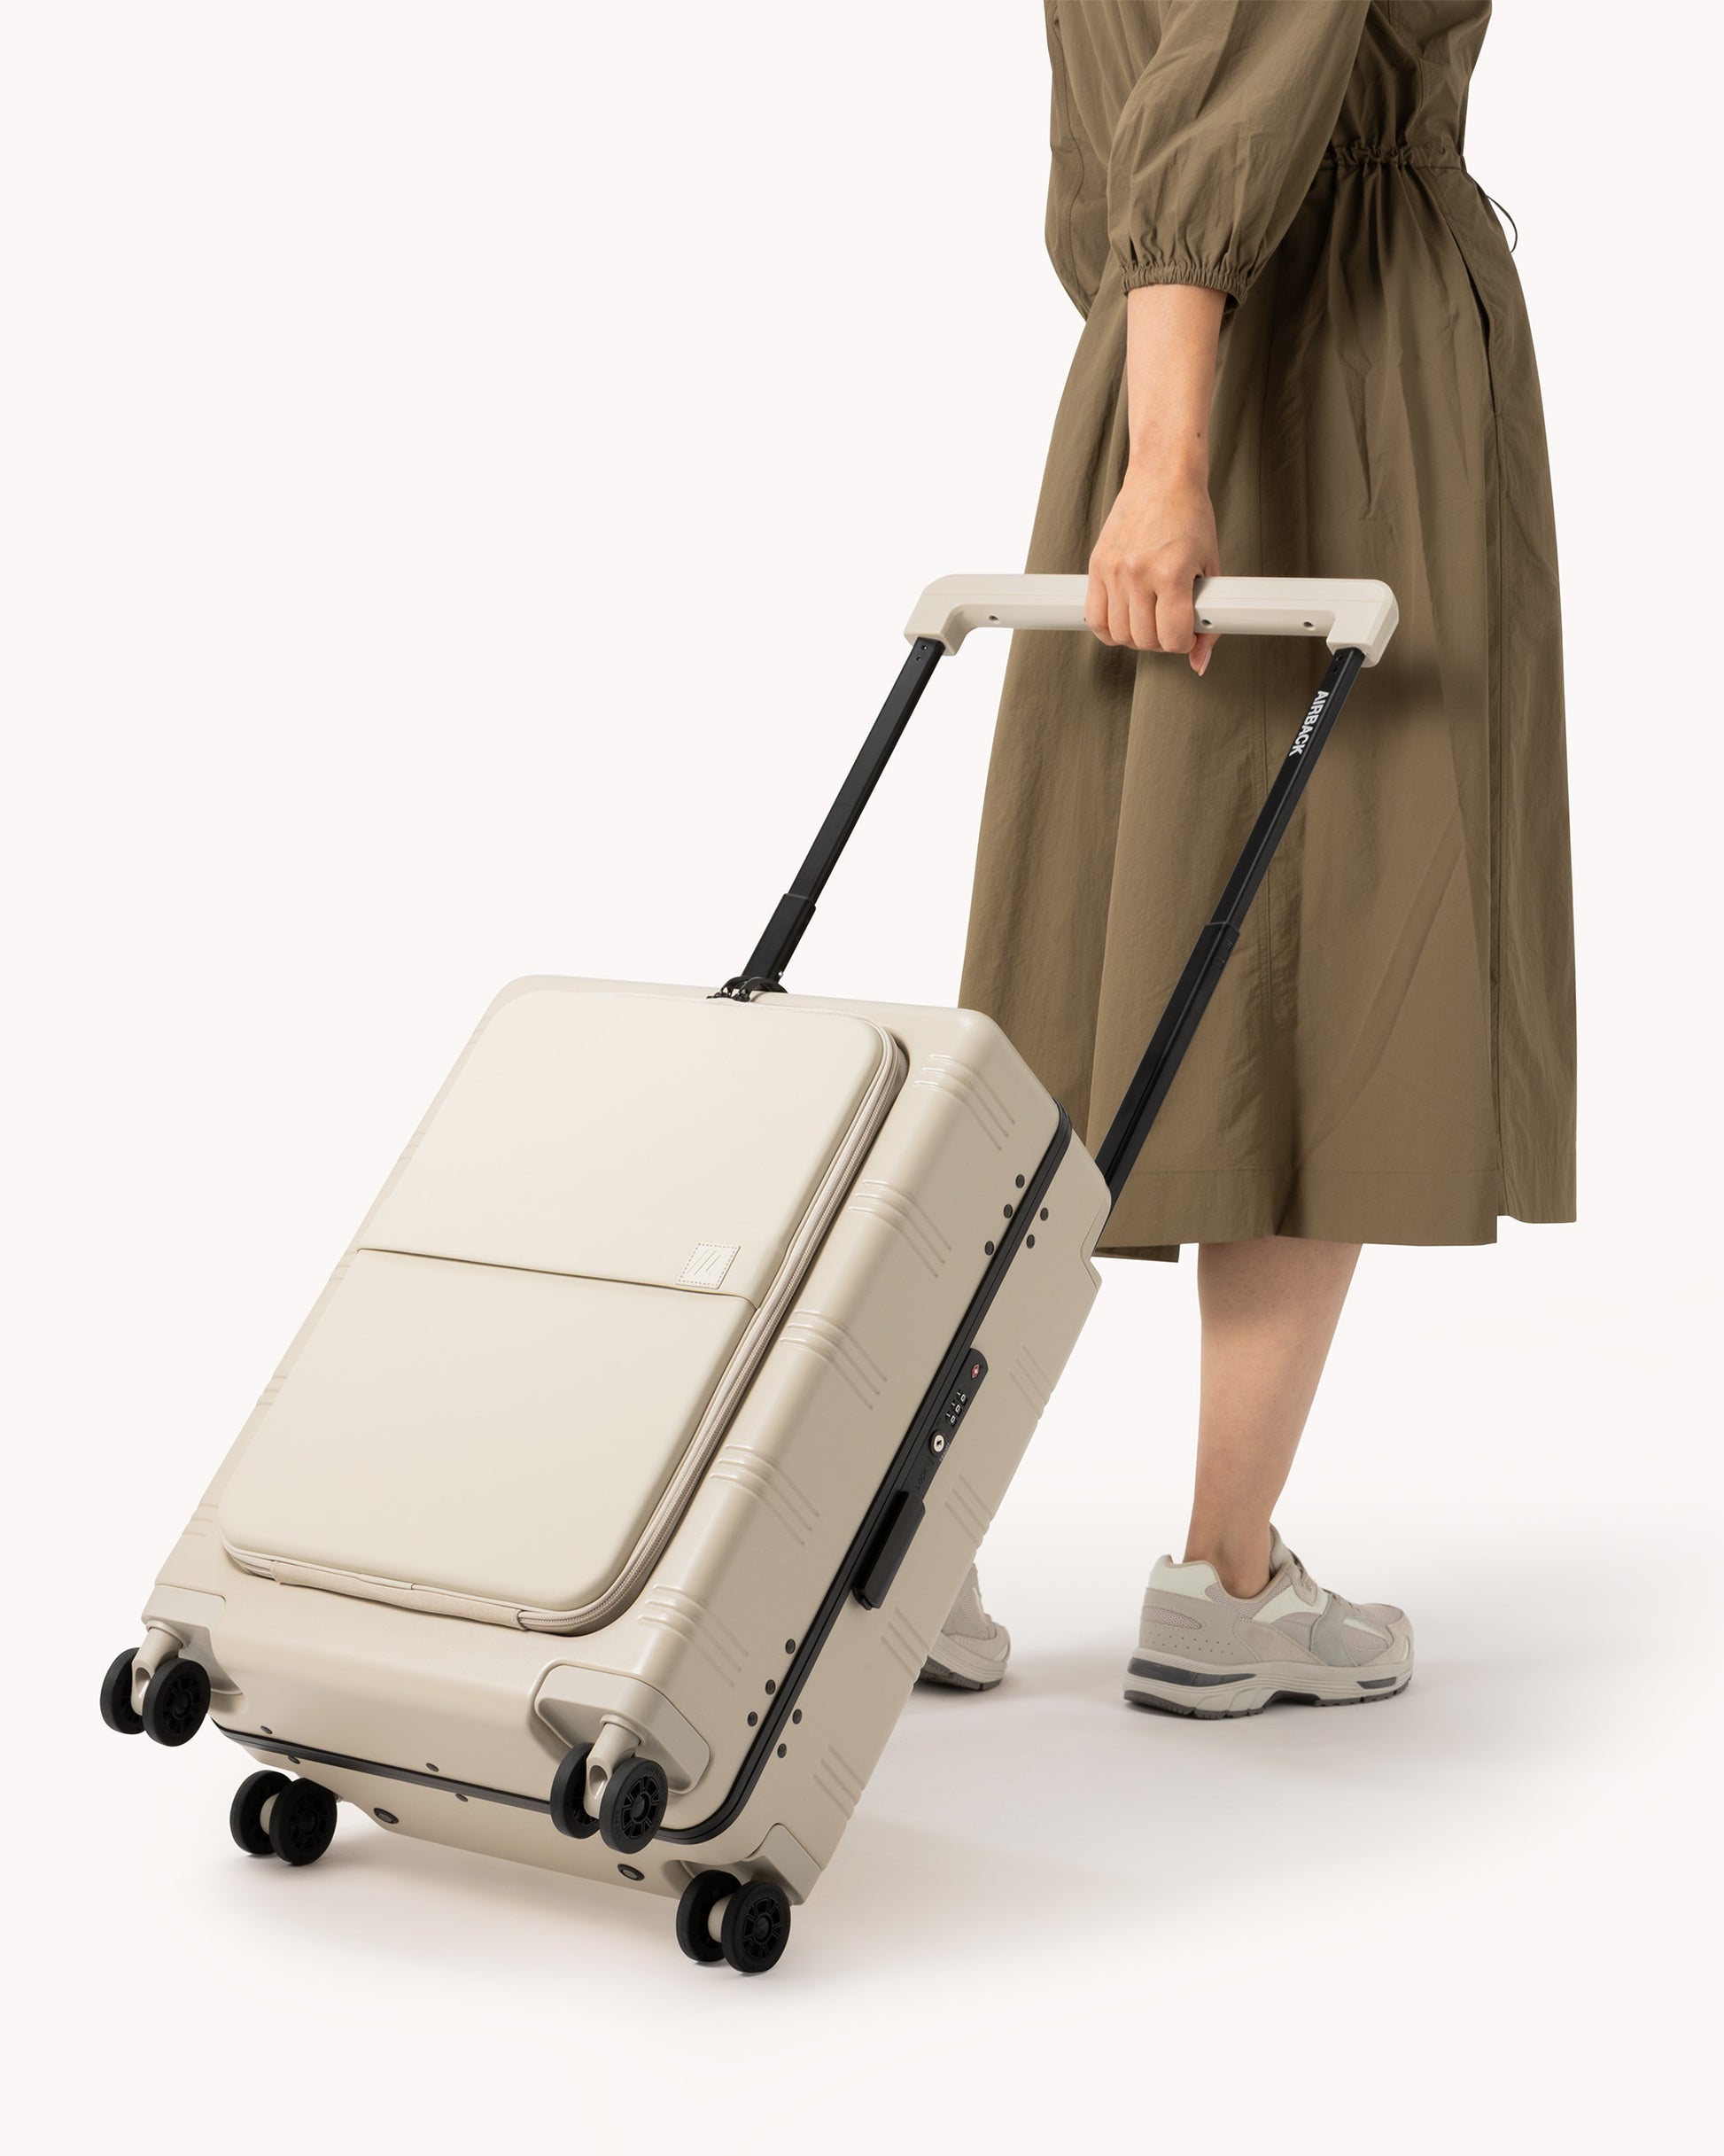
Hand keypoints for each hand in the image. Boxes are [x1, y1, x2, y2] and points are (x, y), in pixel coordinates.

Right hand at [1085, 458, 1220, 671]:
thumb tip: (1200, 662)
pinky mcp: (1097, 565)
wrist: (1163, 476)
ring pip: (1119, 634)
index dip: (1184, 644)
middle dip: (1161, 641)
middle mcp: (1138, 573)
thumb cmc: (1190, 515)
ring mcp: (1114, 570)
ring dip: (1136, 636)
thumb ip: (1208, 618)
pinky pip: (1094, 618)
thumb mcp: (1210, 567)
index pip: (1172, 638)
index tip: (1188, 633)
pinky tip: (1125, 617)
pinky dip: (1109, 628)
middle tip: (1170, 624)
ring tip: (1149, 618)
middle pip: (1144, 640)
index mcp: (1171, 572)